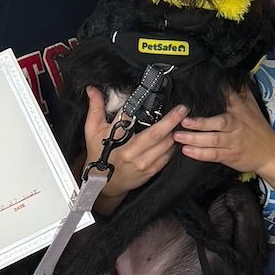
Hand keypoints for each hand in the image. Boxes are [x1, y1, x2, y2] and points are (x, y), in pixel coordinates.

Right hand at [84, 89, 187, 210]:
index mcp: (117, 141)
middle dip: (172, 120)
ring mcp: (143, 164)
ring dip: (173, 133)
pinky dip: (172, 146)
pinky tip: (172, 138)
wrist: (103, 183)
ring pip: (165, 145)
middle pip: (156, 134)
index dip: (144, 107)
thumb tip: (92, 90)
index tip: (157, 98)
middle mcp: (131, 153)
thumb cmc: (98, 155)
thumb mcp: (92, 131)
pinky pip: (167, 157)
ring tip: (179, 122)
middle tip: (182, 109)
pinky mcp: (150, 171)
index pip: (132, 120)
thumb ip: (95, 109)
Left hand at [177, 85, 274, 179]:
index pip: (228, 98)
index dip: (215, 93)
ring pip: (213, 140)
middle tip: (183, 120)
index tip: (199, 89)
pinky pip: (214, 155)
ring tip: (179, 135)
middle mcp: (236, 125)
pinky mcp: (230, 155)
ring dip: (195, 138)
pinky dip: (200, 154)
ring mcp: (233, 141)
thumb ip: (242, 91)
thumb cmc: (259, 129)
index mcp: (240, 111)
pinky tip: (188, 151)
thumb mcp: (253, 106)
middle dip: (200, 123)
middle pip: (218, 123)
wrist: (271, 154)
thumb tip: (234, 75)